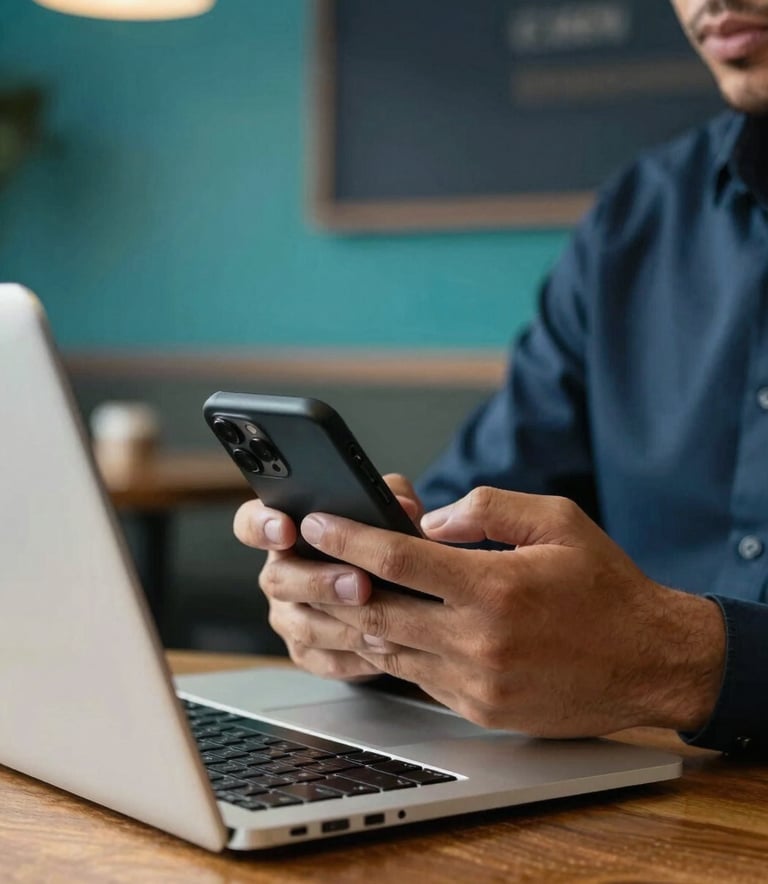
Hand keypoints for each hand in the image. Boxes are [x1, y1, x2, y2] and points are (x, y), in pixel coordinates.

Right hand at [233, 474, 423, 680]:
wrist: (397, 592)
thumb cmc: (380, 541)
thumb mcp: (387, 510)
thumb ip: (393, 498)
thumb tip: (405, 507)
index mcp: (286, 532)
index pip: (251, 523)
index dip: (262, 526)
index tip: (287, 528)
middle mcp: (279, 573)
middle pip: (278, 579)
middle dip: (320, 582)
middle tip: (359, 583)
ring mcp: (289, 615)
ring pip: (302, 625)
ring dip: (343, 626)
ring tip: (381, 626)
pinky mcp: (308, 652)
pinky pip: (325, 660)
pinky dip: (356, 656)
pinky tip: (384, 649)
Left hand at [297, 487, 725, 737]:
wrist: (649, 662)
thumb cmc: (605, 586)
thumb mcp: (557, 522)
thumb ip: (488, 508)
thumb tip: (429, 520)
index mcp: (494, 587)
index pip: (398, 559)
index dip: (348, 538)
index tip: (316, 523)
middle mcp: (478, 639)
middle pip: (376, 611)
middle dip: (328, 584)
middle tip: (297, 561)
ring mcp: (476, 681)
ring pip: (388, 650)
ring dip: (350, 621)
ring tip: (324, 593)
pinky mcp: (479, 708)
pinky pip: (416, 677)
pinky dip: (389, 651)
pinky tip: (376, 629)